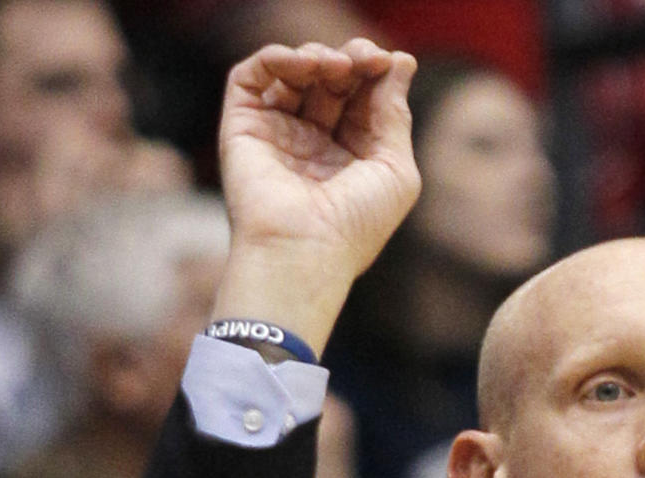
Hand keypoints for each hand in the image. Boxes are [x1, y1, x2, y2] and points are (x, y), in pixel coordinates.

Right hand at [212, 39, 420, 351]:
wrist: (303, 253)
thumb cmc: (354, 225)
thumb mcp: (395, 170)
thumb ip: (396, 115)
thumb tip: (402, 61)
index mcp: (350, 158)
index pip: (362, 98)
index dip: (374, 72)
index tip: (386, 61)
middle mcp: (312, 145)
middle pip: (331, 80)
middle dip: (349, 60)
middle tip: (362, 58)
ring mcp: (277, 136)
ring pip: (293, 73)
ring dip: (317, 57)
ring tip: (334, 67)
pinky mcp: (243, 128)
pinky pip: (251, 76)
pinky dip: (277, 57)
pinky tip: (303, 65)